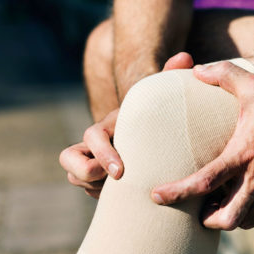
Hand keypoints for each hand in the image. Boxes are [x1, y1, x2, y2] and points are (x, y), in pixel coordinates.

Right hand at [61, 52, 196, 197]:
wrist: (156, 135)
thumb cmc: (161, 116)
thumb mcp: (164, 99)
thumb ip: (171, 77)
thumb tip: (185, 57)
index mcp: (110, 125)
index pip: (91, 136)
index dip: (102, 154)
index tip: (121, 171)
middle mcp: (95, 143)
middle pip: (68, 159)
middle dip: (87, 173)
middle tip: (116, 182)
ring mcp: (93, 161)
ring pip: (76, 177)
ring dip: (95, 186)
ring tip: (124, 190)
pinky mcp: (97, 179)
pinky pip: (89, 191)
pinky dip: (103, 196)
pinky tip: (129, 197)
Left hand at [151, 60, 253, 229]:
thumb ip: (223, 74)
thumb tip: (197, 69)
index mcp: (243, 154)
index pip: (203, 183)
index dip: (176, 193)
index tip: (156, 196)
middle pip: (226, 218)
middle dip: (207, 220)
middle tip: (197, 210)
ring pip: (247, 220)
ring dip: (230, 218)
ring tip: (220, 205)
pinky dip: (251, 208)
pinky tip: (246, 194)